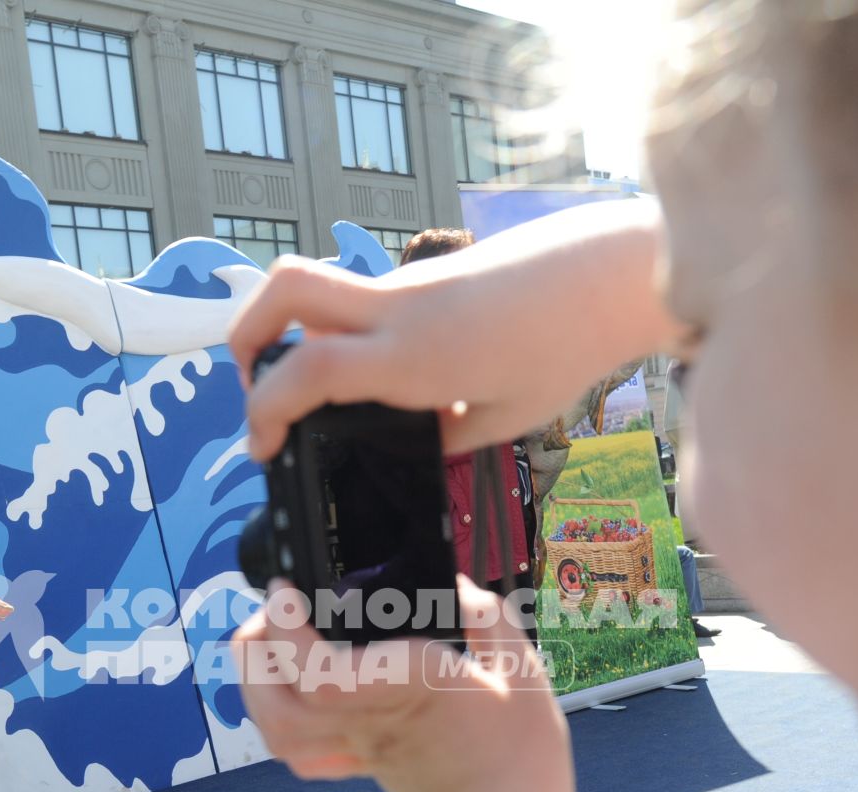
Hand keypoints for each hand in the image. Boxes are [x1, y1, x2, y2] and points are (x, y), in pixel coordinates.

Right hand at [226, 202, 670, 463]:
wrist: (612, 274)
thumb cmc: (567, 349)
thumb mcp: (506, 418)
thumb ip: (447, 438)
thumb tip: (413, 449)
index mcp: (412, 358)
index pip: (303, 372)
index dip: (263, 413)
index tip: (263, 451)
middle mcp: (395, 310)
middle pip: (282, 292)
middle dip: (246, 337)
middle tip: (257, 389)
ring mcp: (406, 283)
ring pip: (316, 289)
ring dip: (290, 328)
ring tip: (309, 384)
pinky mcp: (423, 274)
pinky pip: (358, 297)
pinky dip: (342, 329)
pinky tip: (378, 370)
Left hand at [234, 576, 575, 791]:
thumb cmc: (520, 755)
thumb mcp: (523, 672)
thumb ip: (490, 619)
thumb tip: (457, 587)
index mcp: (410, 690)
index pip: (322, 675)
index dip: (287, 629)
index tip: (286, 588)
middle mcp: (370, 721)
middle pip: (279, 702)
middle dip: (257, 649)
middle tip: (274, 607)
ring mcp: (355, 747)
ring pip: (277, 728)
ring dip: (256, 680)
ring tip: (271, 637)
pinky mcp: (354, 762)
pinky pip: (295, 749)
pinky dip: (273, 715)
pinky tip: (287, 684)